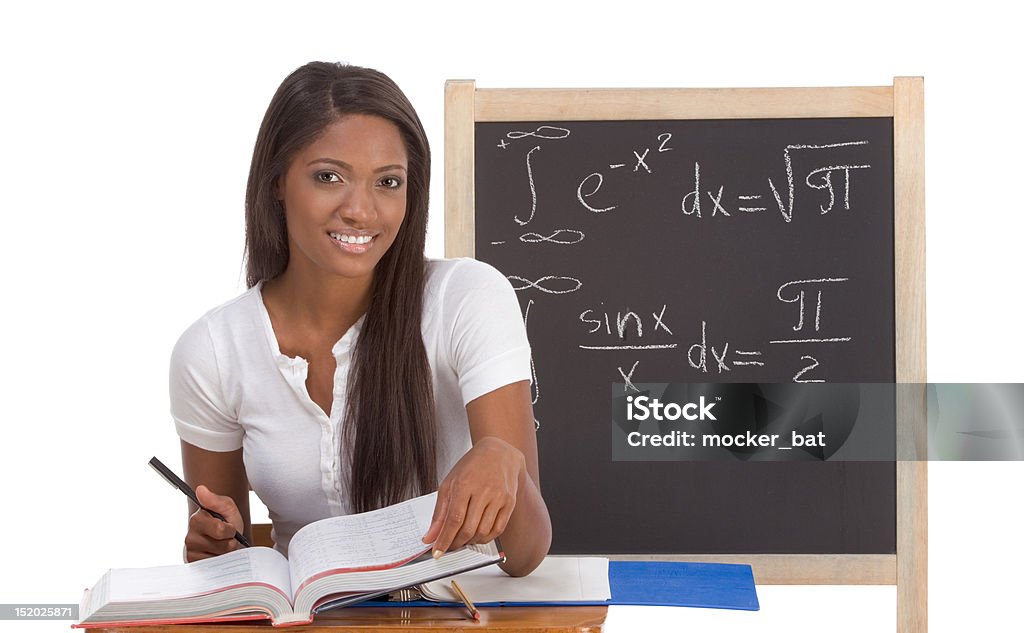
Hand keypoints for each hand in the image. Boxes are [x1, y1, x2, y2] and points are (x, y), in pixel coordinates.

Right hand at [184, 485, 244, 561]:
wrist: (228, 543)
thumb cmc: (228, 524)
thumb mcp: (228, 509)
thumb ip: (216, 500)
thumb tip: (201, 489)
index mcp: (197, 519)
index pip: (220, 529)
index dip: (231, 530)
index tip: (229, 527)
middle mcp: (190, 536)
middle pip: (222, 545)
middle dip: (231, 542)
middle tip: (227, 538)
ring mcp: (191, 552)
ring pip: (220, 557)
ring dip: (227, 553)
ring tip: (223, 546)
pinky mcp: (193, 565)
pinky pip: (214, 567)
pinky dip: (221, 563)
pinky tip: (218, 555)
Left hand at [422, 436, 525, 556]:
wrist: (499, 453)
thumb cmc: (472, 466)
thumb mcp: (449, 483)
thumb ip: (440, 511)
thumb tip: (431, 536)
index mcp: (465, 484)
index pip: (454, 519)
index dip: (444, 539)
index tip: (437, 551)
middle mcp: (484, 491)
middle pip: (468, 528)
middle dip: (456, 543)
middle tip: (448, 546)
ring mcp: (499, 498)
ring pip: (483, 532)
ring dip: (470, 542)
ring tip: (462, 539)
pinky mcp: (510, 503)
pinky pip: (498, 530)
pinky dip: (485, 538)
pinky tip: (477, 535)